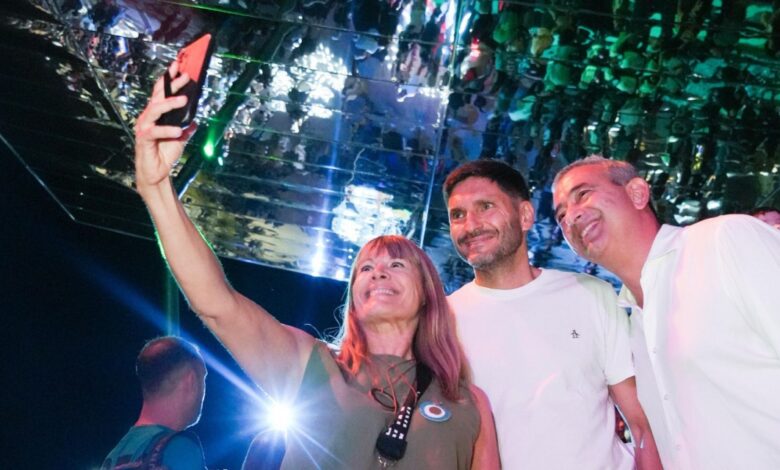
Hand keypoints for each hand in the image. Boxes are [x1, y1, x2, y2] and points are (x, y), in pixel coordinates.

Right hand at [134, 61, 196, 190]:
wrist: (157, 172)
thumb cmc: (165, 153)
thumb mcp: (181, 138)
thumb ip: (187, 127)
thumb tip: (195, 120)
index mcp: (156, 114)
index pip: (161, 92)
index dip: (169, 79)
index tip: (178, 66)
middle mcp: (148, 117)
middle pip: (158, 96)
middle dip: (171, 84)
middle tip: (185, 76)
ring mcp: (144, 127)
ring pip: (155, 109)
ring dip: (169, 103)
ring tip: (184, 100)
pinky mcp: (144, 139)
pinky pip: (155, 131)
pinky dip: (167, 130)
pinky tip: (179, 131)